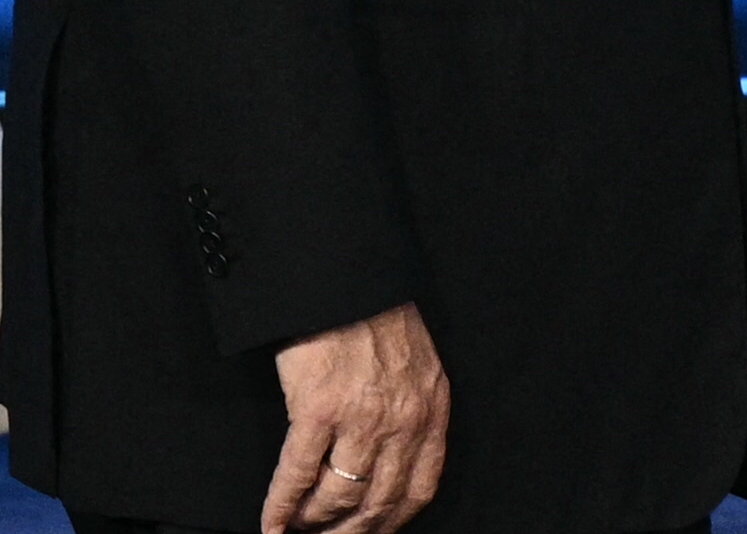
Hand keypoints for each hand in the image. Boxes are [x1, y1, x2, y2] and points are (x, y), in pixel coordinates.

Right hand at [265, 301, 448, 531]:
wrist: (349, 282)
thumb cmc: (379, 321)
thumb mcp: (419, 368)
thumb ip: (413, 413)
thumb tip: (393, 462)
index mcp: (430, 410)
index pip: (419, 487)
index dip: (391, 522)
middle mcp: (402, 421)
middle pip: (378, 502)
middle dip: (349, 531)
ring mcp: (361, 418)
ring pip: (338, 496)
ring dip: (314, 522)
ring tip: (297, 529)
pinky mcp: (317, 411)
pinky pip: (297, 476)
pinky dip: (281, 507)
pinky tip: (272, 524)